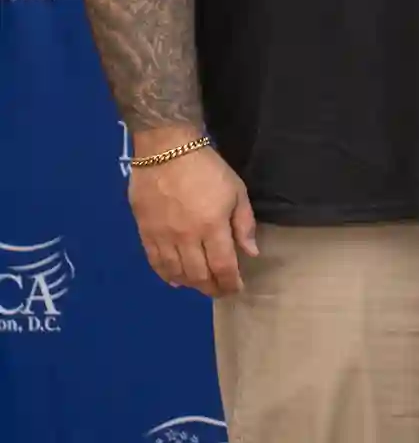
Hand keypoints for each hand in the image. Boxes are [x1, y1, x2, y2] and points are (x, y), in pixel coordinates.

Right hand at [129, 134, 258, 296]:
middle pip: (199, 275)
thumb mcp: (236, 191)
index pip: (223, 266)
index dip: (230, 282)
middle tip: (220, 291)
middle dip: (212, 288)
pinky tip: (175, 280)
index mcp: (212, 227)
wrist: (166, 151)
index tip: (236, 288)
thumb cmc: (207, 168)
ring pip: (176, 272)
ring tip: (201, 285)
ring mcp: (163, 237)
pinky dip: (166, 275)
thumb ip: (243, 224)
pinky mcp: (145, 232)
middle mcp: (186, 238)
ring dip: (191, 284)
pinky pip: (155, 261)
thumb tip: (250, 252)